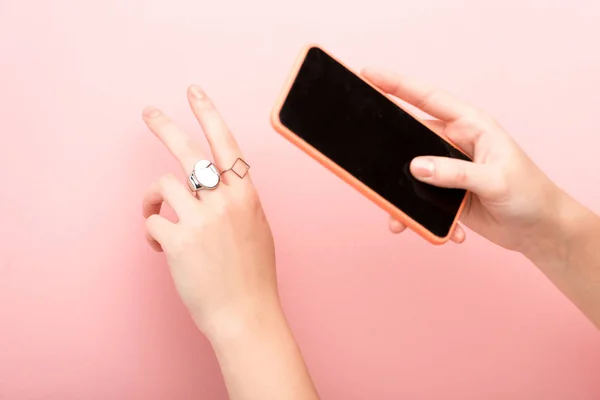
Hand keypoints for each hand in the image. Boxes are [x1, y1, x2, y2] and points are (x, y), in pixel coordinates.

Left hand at [142, 85, 278, 336]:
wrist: (246, 314)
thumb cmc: (253, 275)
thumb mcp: (257, 228)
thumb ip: (239, 203)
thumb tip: (217, 188)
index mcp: (246, 195)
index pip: (226, 143)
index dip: (208, 113)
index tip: (193, 91)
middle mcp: (224, 201)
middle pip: (188, 151)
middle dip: (165, 126)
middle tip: (149, 112)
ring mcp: (201, 220)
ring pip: (163, 185)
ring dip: (153, 198)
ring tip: (156, 215)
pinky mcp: (178, 241)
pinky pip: (151, 220)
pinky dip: (150, 231)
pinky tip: (158, 246)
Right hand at [361, 68, 564, 253]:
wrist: (540, 230)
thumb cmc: (529, 195)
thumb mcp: (495, 180)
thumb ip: (455, 173)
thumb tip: (416, 168)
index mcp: (470, 126)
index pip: (428, 99)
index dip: (397, 85)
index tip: (369, 75)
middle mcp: (454, 144)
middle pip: (409, 138)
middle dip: (388, 150)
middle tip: (364, 159)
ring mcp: (447, 170)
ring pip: (409, 175)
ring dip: (401, 197)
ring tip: (398, 218)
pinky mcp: (445, 195)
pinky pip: (420, 202)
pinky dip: (422, 219)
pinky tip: (445, 233)